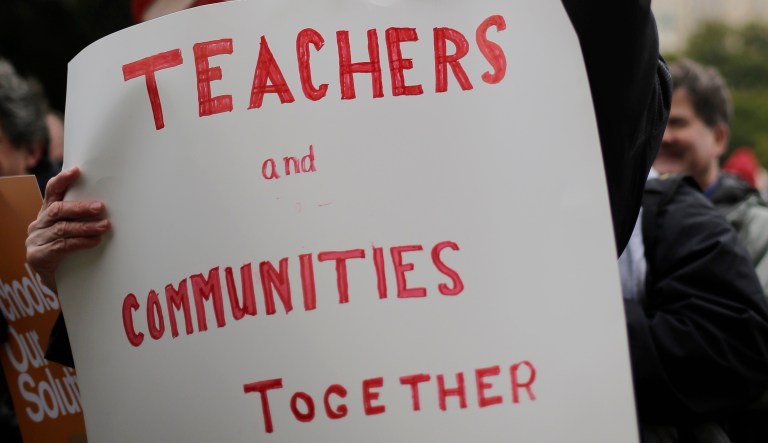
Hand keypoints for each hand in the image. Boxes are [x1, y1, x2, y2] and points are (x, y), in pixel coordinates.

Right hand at [26, 167, 110, 288]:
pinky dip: (80, 242)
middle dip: (80, 207)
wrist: (59, 283)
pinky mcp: (38, 256)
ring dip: (86, 227)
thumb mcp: (75, 231)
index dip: (62, 181)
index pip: (52, 192)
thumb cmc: (71, 252)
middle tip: (100, 206)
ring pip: (62, 229)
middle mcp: (38, 224)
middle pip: (58, 210)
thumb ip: (83, 218)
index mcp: (47, 214)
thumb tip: (110, 206)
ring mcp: (36, 240)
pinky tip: (94, 241)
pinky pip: (61, 246)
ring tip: (104, 226)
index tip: (76, 171)